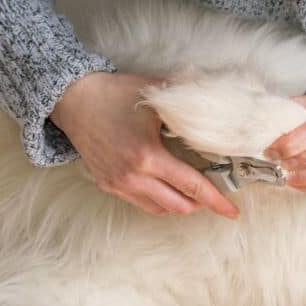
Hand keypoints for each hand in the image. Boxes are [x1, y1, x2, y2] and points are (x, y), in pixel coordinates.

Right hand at [51, 72, 239, 218]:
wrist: (72, 99)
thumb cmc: (115, 94)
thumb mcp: (155, 95)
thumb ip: (187, 107)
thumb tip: (218, 109)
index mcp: (148, 156)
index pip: (192, 186)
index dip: (216, 201)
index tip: (232, 211)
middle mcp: (132, 176)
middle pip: (178, 205)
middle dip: (200, 203)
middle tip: (214, 194)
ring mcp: (118, 184)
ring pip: (159, 209)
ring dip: (180, 203)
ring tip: (191, 191)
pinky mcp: (108, 185)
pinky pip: (141, 203)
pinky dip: (160, 200)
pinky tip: (167, 187)